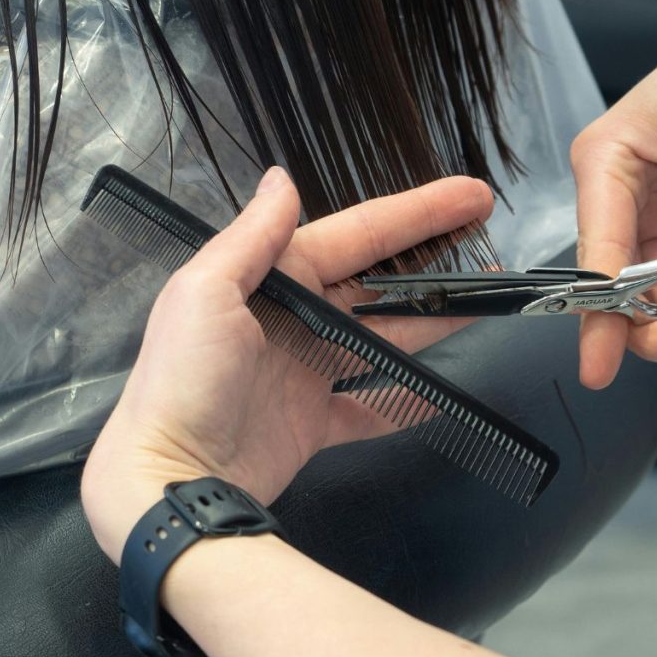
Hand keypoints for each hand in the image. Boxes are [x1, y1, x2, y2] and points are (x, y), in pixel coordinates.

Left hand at [81, 167, 492, 562]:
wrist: (167, 477)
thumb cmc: (184, 379)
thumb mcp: (206, 292)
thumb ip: (252, 237)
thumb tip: (281, 179)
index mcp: (272, 277)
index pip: (358, 234)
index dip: (417, 214)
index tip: (471, 198)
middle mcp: (294, 319)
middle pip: (376, 284)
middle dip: (432, 265)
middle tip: (488, 254)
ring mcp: (307, 373)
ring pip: (382, 341)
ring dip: (429, 326)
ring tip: (480, 308)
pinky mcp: (314, 423)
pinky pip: (369, 407)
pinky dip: (402, 404)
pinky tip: (438, 396)